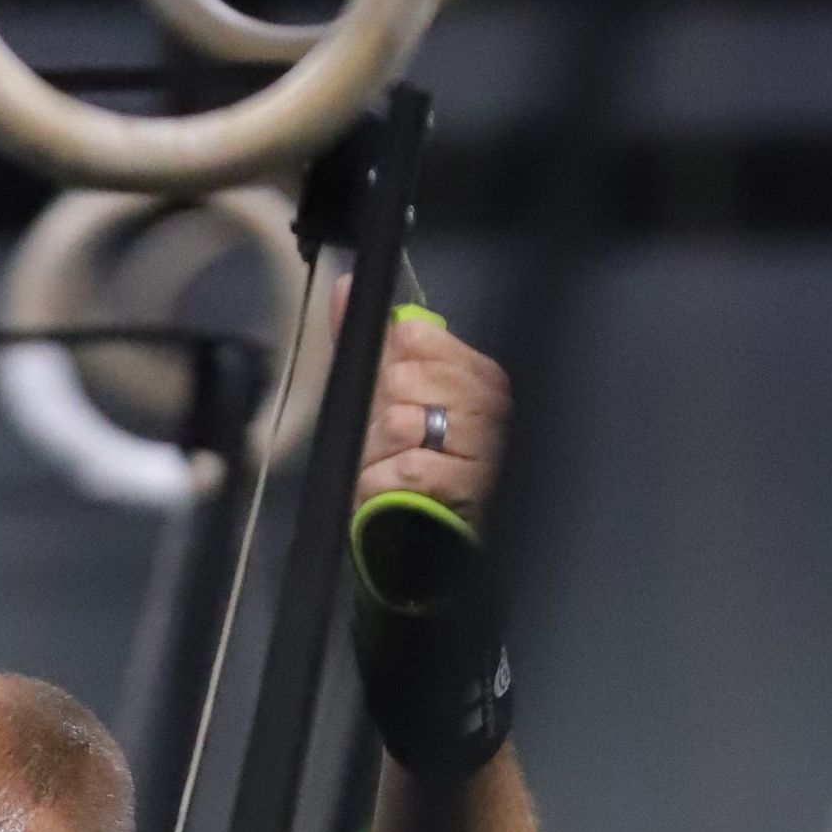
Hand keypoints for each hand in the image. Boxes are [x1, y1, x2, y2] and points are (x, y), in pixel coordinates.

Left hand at [354, 304, 508, 527]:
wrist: (438, 544)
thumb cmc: (418, 469)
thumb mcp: (390, 402)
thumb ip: (368, 346)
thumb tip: (342, 287)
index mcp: (477, 372)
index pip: (411, 333)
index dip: (384, 367)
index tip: (388, 399)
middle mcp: (489, 401)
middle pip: (399, 377)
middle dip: (376, 418)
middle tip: (385, 447)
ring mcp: (484, 445)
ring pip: (399, 421)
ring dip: (376, 455)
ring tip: (388, 471)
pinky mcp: (468, 487)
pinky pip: (402, 468)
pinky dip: (382, 485)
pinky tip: (393, 493)